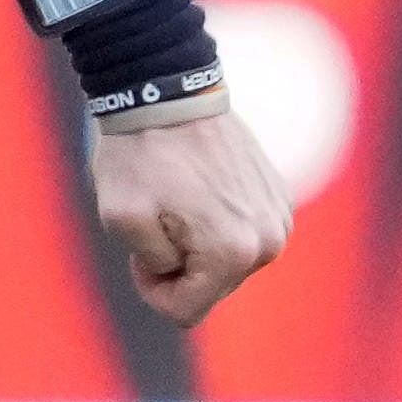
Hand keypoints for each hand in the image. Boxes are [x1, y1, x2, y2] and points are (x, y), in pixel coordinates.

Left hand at [94, 100, 291, 326]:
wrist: (168, 91)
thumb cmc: (139, 155)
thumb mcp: (122, 221)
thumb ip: (154, 267)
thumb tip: (181, 272)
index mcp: (234, 253)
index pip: (184, 311)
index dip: (151, 286)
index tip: (141, 249)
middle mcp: (270, 241)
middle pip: (211, 289)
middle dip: (178, 266)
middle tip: (159, 219)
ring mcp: (280, 217)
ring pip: (227, 265)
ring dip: (198, 245)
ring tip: (179, 201)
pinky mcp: (279, 196)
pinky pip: (242, 235)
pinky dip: (217, 223)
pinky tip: (200, 188)